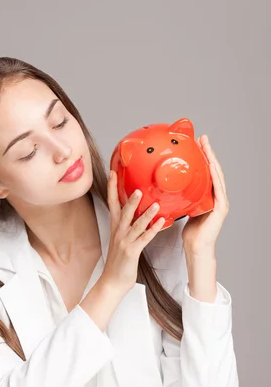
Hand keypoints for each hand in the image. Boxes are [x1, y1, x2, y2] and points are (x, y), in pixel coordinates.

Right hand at [102, 170, 165, 294]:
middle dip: (130, 199)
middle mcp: (118, 232)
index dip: (112, 188)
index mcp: (115, 227)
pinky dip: (153, 230)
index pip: (112, 203)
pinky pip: (144, 239)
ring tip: (155, 204)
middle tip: (138, 187)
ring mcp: (124, 242)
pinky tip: (161, 223)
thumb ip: (128, 225)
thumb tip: (139, 212)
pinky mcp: (131, 252)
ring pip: (135, 224)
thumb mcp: (121, 239)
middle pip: (123, 211)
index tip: (113, 173)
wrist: (112, 281)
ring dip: (146, 214)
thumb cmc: (119, 260)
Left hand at [182, 134, 229, 254]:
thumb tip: (166, 188)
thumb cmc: (190, 232)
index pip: (205, 172)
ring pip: (217, 176)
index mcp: (207, 195)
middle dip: (208, 153)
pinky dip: (215, 177)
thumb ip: (179, 197)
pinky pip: (218, 189)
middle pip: (212, 170)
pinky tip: (211, 167)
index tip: (196, 143)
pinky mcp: (220, 208)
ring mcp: (220, 201)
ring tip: (207, 147)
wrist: (196, 248)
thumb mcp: (182, 209)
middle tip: (202, 138)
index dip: (202, 157)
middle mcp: (215, 195)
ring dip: (212, 160)